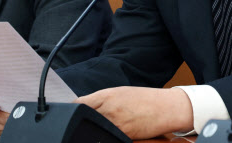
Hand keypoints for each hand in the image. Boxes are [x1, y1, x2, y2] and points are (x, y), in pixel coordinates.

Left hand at [76, 86, 192, 139]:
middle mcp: (108, 107)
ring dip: (92, 131)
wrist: (166, 107)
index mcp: (106, 95)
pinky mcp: (124, 134)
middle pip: (83, 117)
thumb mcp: (120, 93)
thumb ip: (102, 100)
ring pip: (94, 130)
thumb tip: (84, 108)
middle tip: (77, 126)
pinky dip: (104, 137)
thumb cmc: (144, 99)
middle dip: (79, 122)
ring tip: (94, 130)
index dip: (70, 110)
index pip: (78, 104)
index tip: (66, 114)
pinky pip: (108, 138)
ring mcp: (116, 122)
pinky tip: (105, 136)